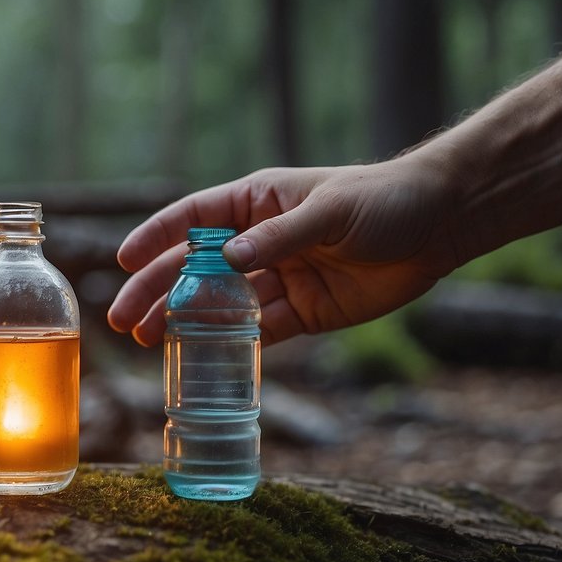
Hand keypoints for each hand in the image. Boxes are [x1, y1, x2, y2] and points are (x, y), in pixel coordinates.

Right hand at [107, 156, 461, 345]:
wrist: (440, 228)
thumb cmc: (382, 201)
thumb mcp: (329, 212)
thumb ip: (278, 238)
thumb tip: (228, 261)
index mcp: (257, 203)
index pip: (193, 218)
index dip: (155, 237)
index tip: (122, 260)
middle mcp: (260, 242)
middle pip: (196, 268)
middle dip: (157, 292)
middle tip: (123, 319)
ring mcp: (279, 279)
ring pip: (221, 306)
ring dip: (185, 324)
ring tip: (149, 343)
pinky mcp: (303, 314)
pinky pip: (260, 335)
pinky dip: (233, 349)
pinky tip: (203, 361)